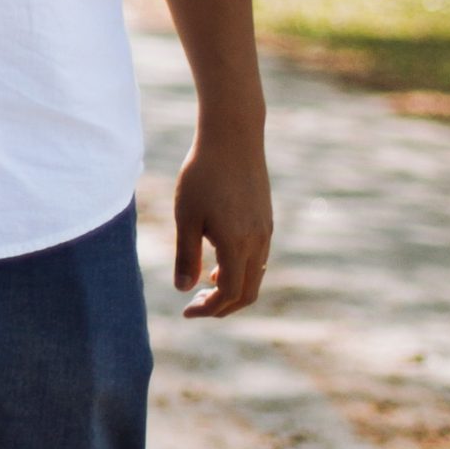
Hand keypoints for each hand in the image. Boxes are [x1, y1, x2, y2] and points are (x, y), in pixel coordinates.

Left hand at [172, 126, 271, 317]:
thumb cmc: (202, 174)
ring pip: (255, 275)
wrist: (233, 137)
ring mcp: (265, 231)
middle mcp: (258, 242)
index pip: (229, 294)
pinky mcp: (266, 219)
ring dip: (231, 288)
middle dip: (222, 307)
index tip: (186, 311)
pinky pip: (258, 258)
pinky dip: (240, 270)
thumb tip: (183, 289)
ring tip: (204, 284)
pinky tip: (218, 261)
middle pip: (247, 292)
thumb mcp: (186, 217)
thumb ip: (186, 255)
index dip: (209, 309)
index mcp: (238, 245)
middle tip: (194, 306)